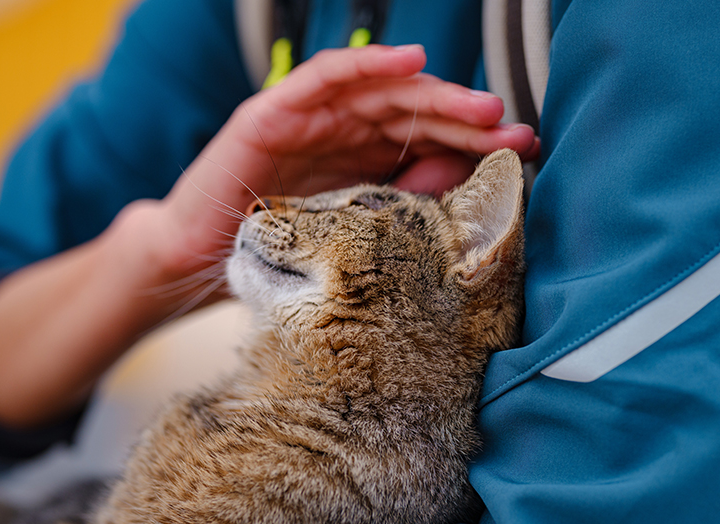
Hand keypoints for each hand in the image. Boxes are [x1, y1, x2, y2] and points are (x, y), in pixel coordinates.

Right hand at [163, 44, 538, 262]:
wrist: (196, 264)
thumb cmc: (276, 252)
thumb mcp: (355, 229)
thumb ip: (406, 198)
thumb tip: (466, 172)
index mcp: (364, 159)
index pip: (428, 140)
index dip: (475, 141)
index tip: (522, 149)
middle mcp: (343, 132)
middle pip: (414, 113)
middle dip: (464, 119)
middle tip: (510, 127)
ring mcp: (310, 118)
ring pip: (380, 93)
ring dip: (432, 94)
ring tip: (477, 106)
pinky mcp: (274, 111)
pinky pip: (324, 78)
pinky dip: (366, 67)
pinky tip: (410, 63)